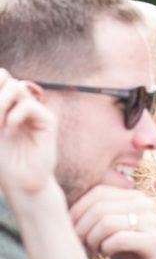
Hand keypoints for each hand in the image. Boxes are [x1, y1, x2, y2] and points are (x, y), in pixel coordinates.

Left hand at [0, 71, 56, 198]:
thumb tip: (7, 83)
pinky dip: (14, 116)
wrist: (19, 181)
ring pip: (16, 86)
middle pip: (4, 77)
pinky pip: (28, 105)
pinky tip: (9, 131)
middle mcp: (20, 104)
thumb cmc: (1, 158)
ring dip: (0, 103)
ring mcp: (34, 111)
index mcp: (5, 104)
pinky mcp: (48, 120)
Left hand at [70, 157, 155, 258]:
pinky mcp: (155, 242)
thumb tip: (63, 210)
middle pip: (99, 206)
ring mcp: (154, 222)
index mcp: (137, 198)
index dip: (78, 210)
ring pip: (106, 222)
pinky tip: (108, 254)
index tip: (70, 229)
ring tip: (97, 249)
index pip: (99, 192)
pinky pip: (119, 239)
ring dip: (93, 239)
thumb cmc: (134, 257)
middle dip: (81, 227)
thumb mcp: (114, 231)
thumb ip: (99, 215)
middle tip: (81, 244)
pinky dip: (106, 248)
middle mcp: (148, 205)